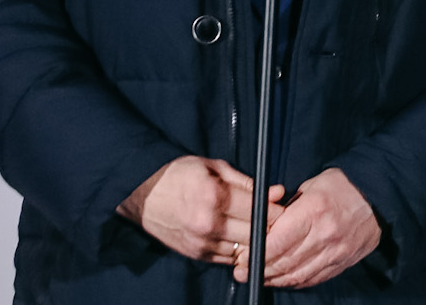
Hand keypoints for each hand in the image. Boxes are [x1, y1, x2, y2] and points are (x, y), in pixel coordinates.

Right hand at [117, 156, 284, 266]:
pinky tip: (243, 238)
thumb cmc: (178, 175)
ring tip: (262, 228)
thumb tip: (276, 192)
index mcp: (213, 196)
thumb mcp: (213, 166)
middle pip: (254, 232)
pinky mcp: (196, 254)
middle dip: (271, 226)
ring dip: (257, 240)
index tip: (283, 204)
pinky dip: (240, 251)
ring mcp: (201, 242)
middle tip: (279, 218)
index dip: (276, 208)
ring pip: (244, 249)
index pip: (257, 209)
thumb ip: (246, 182)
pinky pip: (229, 259)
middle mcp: (207, 223)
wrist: (142, 195)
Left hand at [249, 167, 381, 288]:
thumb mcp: (312, 185)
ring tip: (258, 276)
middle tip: (242, 270)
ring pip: (296, 275)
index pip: (276, 242)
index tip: (242, 255)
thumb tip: (263, 222)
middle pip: (283, 262)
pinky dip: (294, 281)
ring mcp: (335, 252)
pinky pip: (313, 278)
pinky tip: (282, 278)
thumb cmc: (343, 186)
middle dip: (258, 269)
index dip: (255, 253)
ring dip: (273, 279)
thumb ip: (287, 206)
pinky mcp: (342, 262)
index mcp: (314, 211)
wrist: (379, 197)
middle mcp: (325, 235)